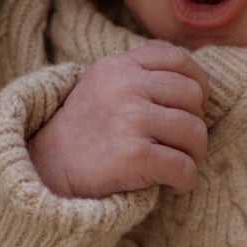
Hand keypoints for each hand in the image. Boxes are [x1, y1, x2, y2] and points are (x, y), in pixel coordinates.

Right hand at [28, 41, 208, 197]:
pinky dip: (184, 181)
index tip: (194, 108)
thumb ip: (141, 78)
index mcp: (119, 66)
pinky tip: (170, 186)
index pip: (178, 60)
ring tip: (177, 168)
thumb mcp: (104, 87)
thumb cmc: (86, 133)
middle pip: (192, 97)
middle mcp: (125, 87)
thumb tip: (198, 88)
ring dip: (194, 156)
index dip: (197, 84)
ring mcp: (130, 119)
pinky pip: (183, 167)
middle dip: (195, 125)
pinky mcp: (134, 156)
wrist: (48, 170)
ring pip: (194, 132)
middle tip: (181, 147)